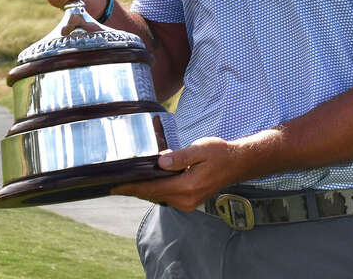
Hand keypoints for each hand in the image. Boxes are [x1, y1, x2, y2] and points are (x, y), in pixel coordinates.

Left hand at [112, 137, 245, 211]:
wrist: (238, 164)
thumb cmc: (220, 153)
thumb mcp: (201, 149)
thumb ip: (180, 157)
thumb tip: (160, 161)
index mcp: (187, 186)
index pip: (152, 188)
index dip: (132, 187)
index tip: (114, 187)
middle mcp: (185, 199)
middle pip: (152, 195)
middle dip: (133, 190)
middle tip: (113, 184)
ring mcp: (188, 203)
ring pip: (158, 197)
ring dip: (144, 190)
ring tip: (126, 182)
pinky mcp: (189, 202)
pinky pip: (166, 198)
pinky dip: (155, 191)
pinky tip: (148, 183)